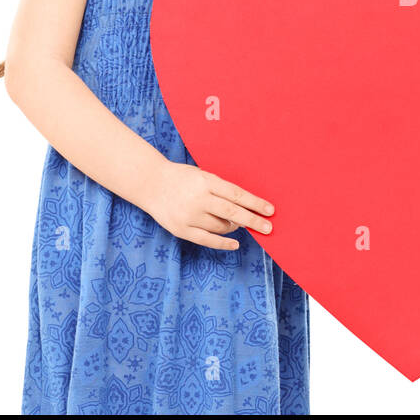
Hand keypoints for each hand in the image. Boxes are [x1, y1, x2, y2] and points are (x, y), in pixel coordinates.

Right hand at [145, 160, 274, 250]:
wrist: (150, 183)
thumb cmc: (182, 178)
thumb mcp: (202, 175)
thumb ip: (221, 189)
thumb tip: (246, 207)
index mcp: (206, 181)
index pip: (236, 194)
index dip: (255, 203)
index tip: (270, 210)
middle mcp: (198, 199)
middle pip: (232, 212)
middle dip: (253, 220)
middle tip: (268, 227)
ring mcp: (189, 215)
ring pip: (221, 227)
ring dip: (234, 227)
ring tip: (238, 224)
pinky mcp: (181, 229)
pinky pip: (207, 240)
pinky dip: (223, 243)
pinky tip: (234, 244)